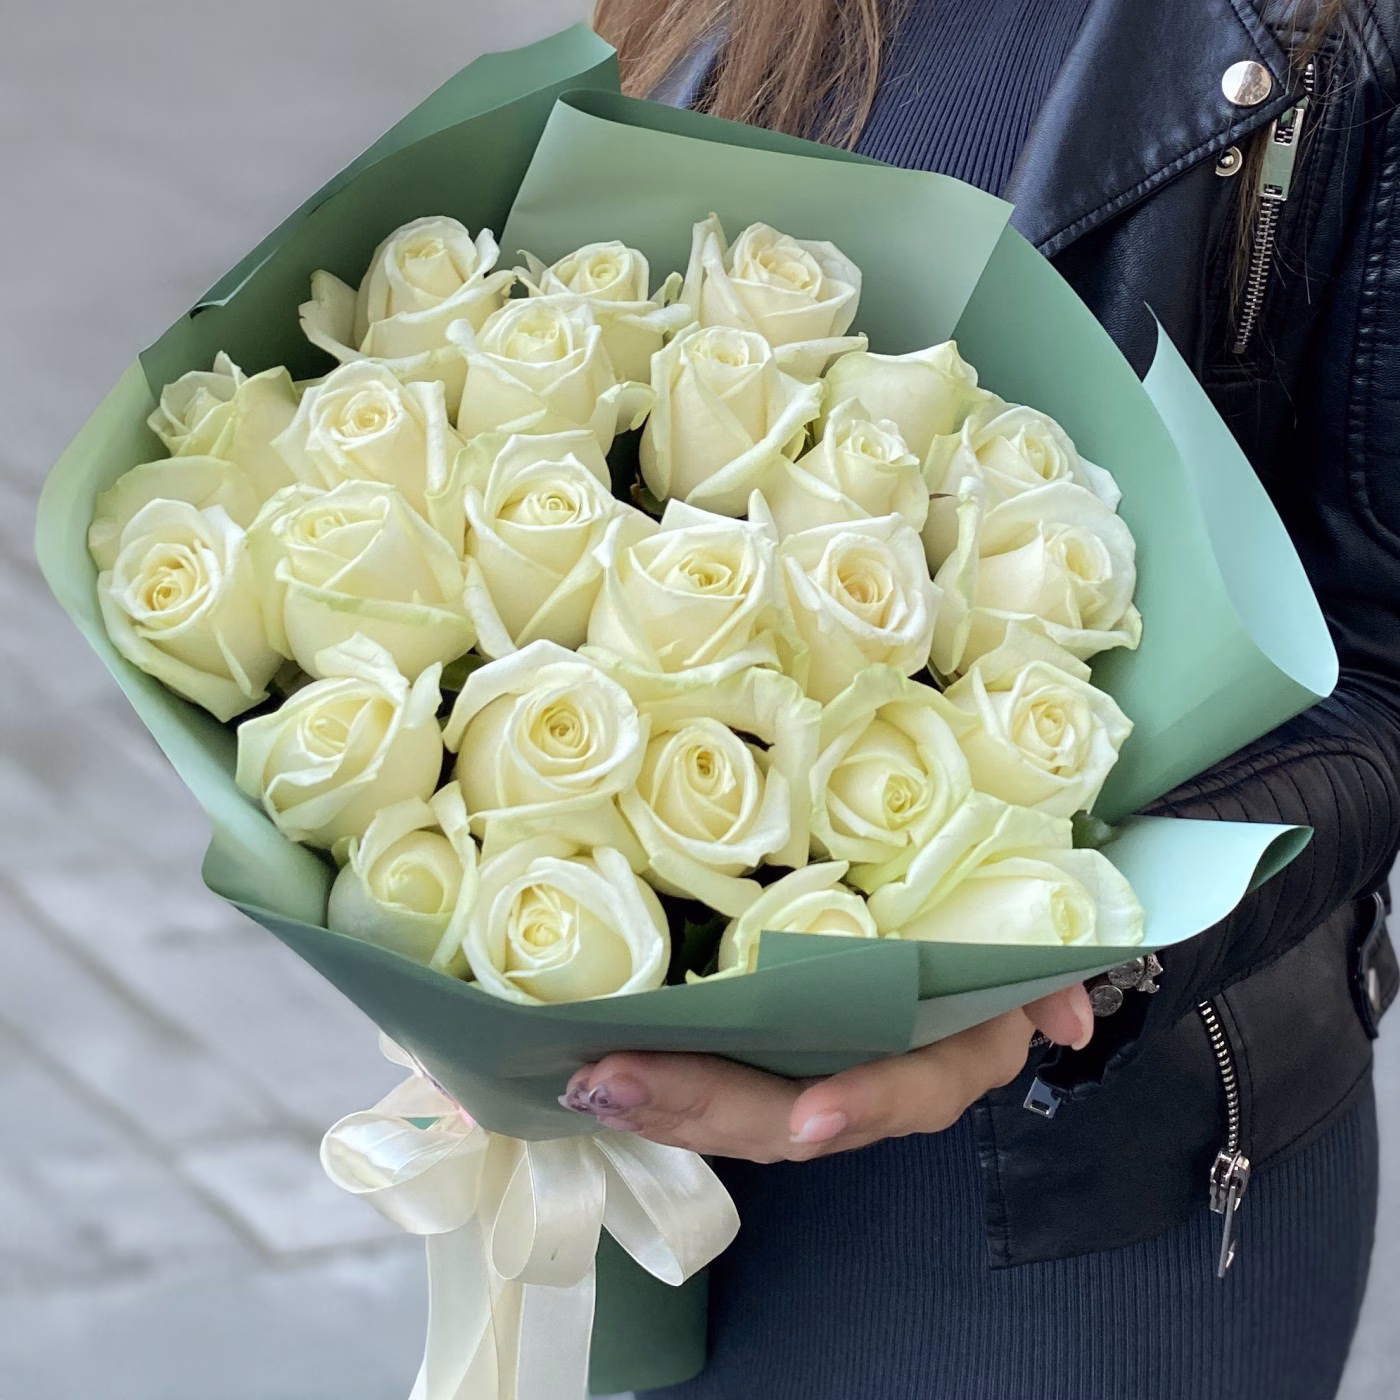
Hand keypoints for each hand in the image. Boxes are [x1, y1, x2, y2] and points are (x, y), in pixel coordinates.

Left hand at [559, 984, 1092, 1162]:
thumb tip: (1069, 1020)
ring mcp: (814, 1081)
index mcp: (942, 1057)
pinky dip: (658, 1088)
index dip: (868, 1103)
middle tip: (618, 1079)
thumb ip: (1044, 974)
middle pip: (790, 1117)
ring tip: (590, 1077)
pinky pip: (714, 1090)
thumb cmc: (978, 931)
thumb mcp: (1020, 945)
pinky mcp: (767, 1064)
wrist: (950, 932)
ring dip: (663, 1104)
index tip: (812, 1115)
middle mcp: (872, 1086)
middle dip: (705, 1106)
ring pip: (739, 1114)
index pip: (911, 1091)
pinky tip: (596, 1070)